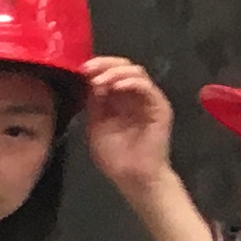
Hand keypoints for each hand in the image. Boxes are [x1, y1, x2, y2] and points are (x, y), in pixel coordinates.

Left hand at [78, 55, 180, 203]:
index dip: (96, 66)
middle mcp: (134, 96)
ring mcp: (148, 100)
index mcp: (118, 99)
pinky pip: (147, 88)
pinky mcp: (160, 107)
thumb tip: (89, 80)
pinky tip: (116, 87)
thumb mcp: (96, 125)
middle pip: (124, 66)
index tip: (81, 68)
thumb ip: (94, 103)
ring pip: (137, 72)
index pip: (110, 72)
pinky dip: (131, 82)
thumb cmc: (115, 156)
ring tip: (100, 81)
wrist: (133, 177)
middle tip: (89, 68)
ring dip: (116, 72)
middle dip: (105, 63)